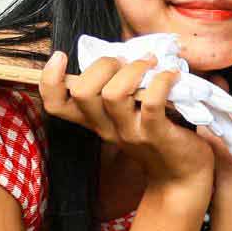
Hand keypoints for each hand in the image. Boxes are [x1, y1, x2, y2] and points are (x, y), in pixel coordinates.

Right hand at [38, 52, 214, 202]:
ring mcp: (130, 132)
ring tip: (151, 63)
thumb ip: (120, 92)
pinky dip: (161, 82)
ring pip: (113, 94)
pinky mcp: (156, 135)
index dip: (49, 79)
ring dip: (133, 70)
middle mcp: (106, 128)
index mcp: (95, 121)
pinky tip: (171, 76)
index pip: (56, 104)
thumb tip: (124, 54)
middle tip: (127, 61)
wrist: (182, 176)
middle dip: (102, 65)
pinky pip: (151, 102)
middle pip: (82, 91)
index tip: (61, 56)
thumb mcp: (129, 116)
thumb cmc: (158, 136)